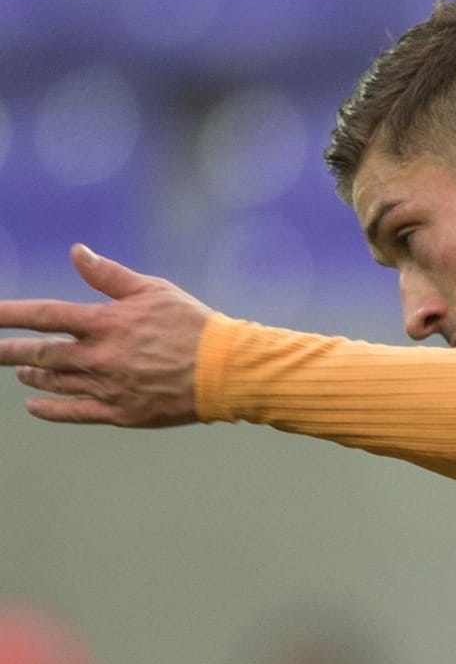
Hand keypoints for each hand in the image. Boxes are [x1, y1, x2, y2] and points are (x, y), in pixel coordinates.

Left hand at [0, 245, 212, 425]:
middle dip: (10, 351)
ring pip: (55, 382)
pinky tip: (34, 406)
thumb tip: (77, 252)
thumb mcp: (155, 291)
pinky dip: (49, 409)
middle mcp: (100, 356)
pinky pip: (74, 412)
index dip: (9, 314)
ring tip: (21, 371)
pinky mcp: (120, 412)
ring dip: (33, 375)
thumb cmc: (194, 325)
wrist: (226, 370)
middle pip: (41, 354)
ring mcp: (108, 386)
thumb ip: (110, 275)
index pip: (45, 315)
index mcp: (107, 322)